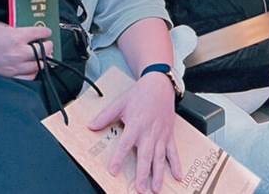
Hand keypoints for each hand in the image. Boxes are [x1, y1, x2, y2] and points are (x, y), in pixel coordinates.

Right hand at [0, 22, 51, 78]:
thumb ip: (12, 28)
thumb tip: (21, 31)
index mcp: (16, 37)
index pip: (40, 33)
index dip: (46, 32)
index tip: (47, 32)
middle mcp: (19, 53)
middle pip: (44, 50)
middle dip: (48, 45)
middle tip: (46, 43)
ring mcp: (15, 66)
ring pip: (39, 65)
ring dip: (42, 59)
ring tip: (41, 55)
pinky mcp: (9, 76)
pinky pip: (28, 77)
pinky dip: (33, 72)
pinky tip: (31, 68)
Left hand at [88, 73, 181, 192]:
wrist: (159, 85)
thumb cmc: (140, 94)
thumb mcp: (119, 103)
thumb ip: (105, 116)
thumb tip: (91, 126)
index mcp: (135, 125)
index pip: (125, 144)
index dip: (119, 158)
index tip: (114, 171)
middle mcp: (149, 132)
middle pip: (145, 156)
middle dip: (143, 174)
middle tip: (140, 188)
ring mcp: (160, 135)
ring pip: (159, 158)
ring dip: (158, 174)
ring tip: (156, 189)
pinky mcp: (169, 135)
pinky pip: (173, 152)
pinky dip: (176, 164)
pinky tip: (177, 176)